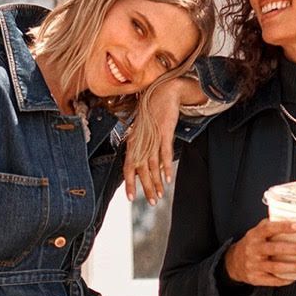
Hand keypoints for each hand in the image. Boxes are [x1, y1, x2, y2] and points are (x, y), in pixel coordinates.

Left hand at [124, 80, 186, 204]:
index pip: (127, 167)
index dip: (129, 183)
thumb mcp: (142, 131)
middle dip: (146, 188)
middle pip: (141, 170)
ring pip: (152, 165)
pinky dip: (166, 167)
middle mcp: (139, 141)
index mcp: (132, 142)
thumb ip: (141, 146)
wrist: (162, 92)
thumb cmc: (152, 113)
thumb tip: (144, 164)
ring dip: (155, 182)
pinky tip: (167, 179)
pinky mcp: (164, 132)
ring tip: (160, 196)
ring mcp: (151, 137)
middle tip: (152, 203)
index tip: (130, 198)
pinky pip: (164, 154)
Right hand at [223, 219, 295, 285]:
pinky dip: (285, 279)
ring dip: (294, 267)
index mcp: (255, 235)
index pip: (268, 229)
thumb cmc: (252, 244)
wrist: (233, 262)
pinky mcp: (256, 278)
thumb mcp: (257, 232)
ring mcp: (254, 265)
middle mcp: (254, 250)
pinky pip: (272, 280)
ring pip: (276, 267)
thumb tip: (293, 219)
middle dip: (294, 249)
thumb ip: (271, 226)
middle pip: (275, 249)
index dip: (283, 227)